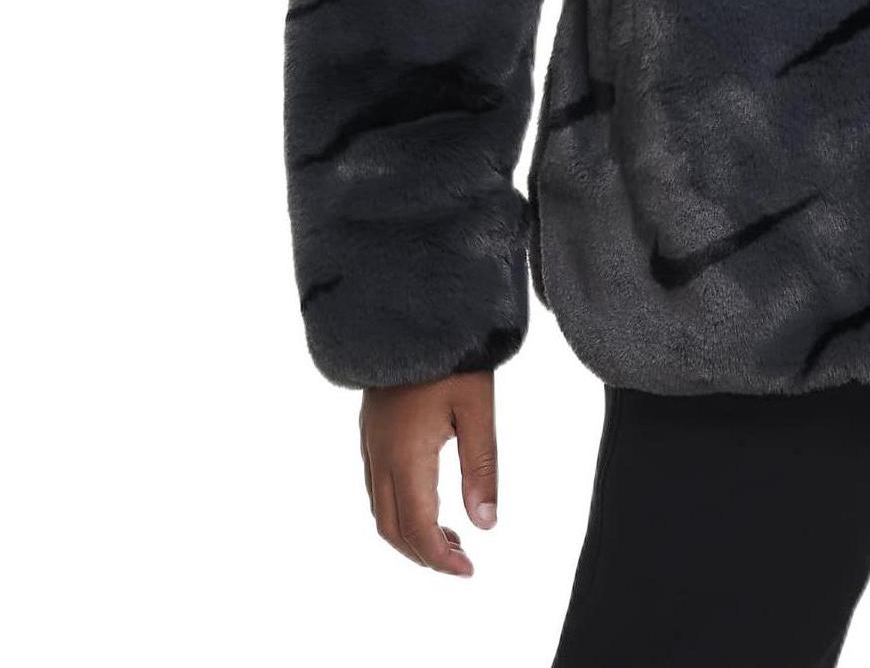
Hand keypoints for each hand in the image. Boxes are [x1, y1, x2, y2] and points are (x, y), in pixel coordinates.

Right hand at [359, 370, 499, 574]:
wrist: (412, 310)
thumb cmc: (453, 355)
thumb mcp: (478, 408)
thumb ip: (482, 467)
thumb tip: (487, 524)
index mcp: (407, 456)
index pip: (418, 528)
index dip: (441, 558)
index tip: (469, 569)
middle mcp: (380, 456)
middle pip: (392, 528)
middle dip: (424, 554)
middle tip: (461, 561)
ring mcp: (370, 443)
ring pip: (381, 509)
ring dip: (410, 534)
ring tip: (451, 536)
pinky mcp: (371, 431)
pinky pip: (378, 486)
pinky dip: (400, 509)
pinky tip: (430, 500)